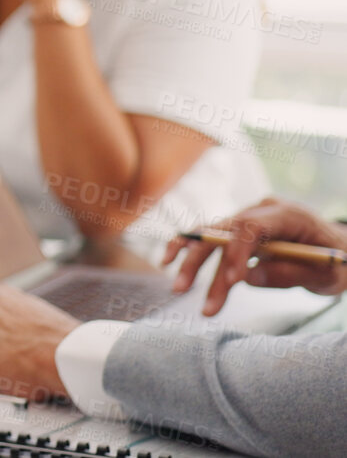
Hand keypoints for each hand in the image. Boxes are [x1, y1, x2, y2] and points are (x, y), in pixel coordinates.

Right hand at [165, 197, 346, 315]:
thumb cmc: (337, 263)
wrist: (340, 250)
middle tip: (182, 290)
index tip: (231, 281)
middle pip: (223, 230)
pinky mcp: (241, 231)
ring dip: (192, 263)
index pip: (251, 227)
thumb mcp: (326, 275)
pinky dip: (192, 252)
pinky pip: (213, 240)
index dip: (236, 252)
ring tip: (178, 290)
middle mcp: (262, 211)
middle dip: (200, 261)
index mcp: (289, 215)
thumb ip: (290, 274)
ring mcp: (249, 218)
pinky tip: (170, 263)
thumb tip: (246, 278)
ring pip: (212, 238)